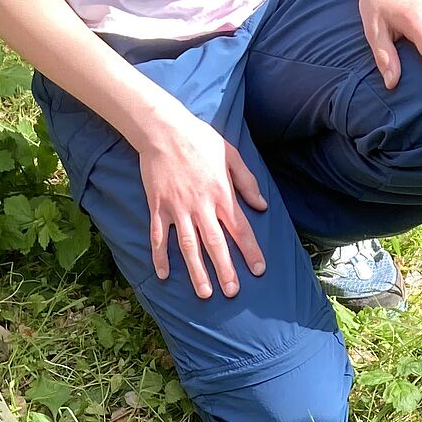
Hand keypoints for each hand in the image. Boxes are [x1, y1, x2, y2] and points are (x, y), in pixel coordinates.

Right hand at [138, 104, 267, 298]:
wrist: (163, 128)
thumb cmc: (200, 139)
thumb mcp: (231, 155)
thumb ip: (248, 182)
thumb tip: (262, 206)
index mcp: (222, 194)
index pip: (241, 229)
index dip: (250, 251)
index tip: (258, 270)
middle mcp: (201, 205)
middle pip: (216, 244)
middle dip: (225, 270)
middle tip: (232, 292)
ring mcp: (178, 208)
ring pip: (189, 246)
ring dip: (196, 271)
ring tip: (204, 293)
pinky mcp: (158, 206)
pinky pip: (159, 236)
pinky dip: (160, 256)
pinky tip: (163, 275)